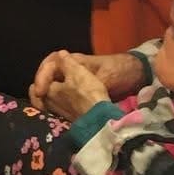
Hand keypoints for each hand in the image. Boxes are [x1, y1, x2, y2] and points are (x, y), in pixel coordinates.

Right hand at [29, 47, 146, 106]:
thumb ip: (85, 77)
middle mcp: (71, 70)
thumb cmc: (120, 71)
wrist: (135, 76)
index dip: (42, 76)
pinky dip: (54, 103)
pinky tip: (53, 113)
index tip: (41, 91)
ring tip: (42, 110)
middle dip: (39, 88)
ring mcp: (73, 81)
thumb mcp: (105, 75)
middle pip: (46, 76)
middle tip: (38, 103)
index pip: (50, 63)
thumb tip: (66, 79)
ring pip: (51, 87)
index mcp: (75, 61)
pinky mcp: (77, 93)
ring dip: (44, 97)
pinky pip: (60, 96)